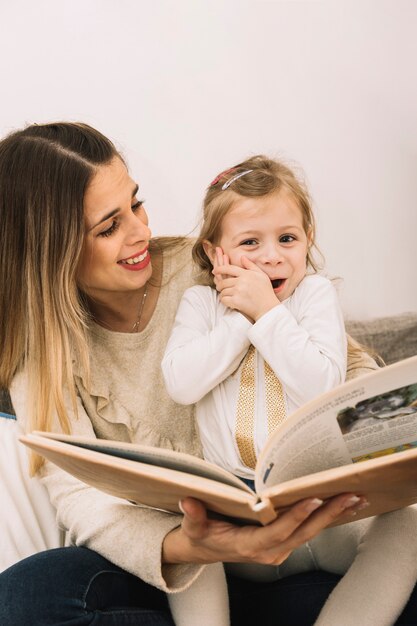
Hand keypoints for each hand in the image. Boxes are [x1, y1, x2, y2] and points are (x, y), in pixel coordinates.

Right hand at [162, 493, 366, 565]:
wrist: (204, 550)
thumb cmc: (200, 535)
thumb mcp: (193, 526)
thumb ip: (194, 516)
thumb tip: (189, 500)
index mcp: (248, 546)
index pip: (277, 532)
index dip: (296, 516)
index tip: (313, 499)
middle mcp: (269, 552)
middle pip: (303, 532)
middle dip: (327, 514)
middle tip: (349, 496)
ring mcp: (278, 550)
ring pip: (310, 532)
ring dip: (333, 516)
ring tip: (355, 498)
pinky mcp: (283, 544)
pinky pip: (308, 531)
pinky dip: (326, 518)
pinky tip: (342, 506)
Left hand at [212, 248, 278, 320]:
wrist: (268, 308)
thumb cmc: (266, 292)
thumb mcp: (261, 275)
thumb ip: (251, 265)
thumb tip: (242, 257)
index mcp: (246, 274)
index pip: (229, 268)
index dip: (220, 269)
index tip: (215, 271)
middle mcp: (241, 281)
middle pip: (223, 281)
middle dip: (220, 284)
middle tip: (220, 287)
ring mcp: (238, 291)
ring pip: (223, 290)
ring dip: (223, 293)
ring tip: (226, 295)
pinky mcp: (236, 301)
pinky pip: (223, 299)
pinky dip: (224, 300)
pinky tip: (228, 301)